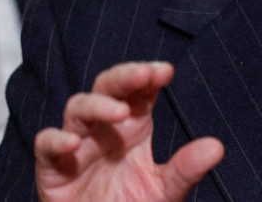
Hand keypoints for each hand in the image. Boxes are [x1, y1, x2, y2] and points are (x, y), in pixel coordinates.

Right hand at [35, 61, 224, 201]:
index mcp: (134, 127)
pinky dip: (55, 140)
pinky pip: (46, 144)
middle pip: (108, 87)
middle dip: (124, 77)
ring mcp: (77, 144)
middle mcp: (105, 129)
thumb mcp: (164, 192)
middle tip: (143, 74)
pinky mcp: (52, 168)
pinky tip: (72, 145)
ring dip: (98, 105)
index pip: (140, 90)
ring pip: (78, 107)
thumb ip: (185, 169)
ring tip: (120, 113)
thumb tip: (216, 147)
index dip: (149, 75)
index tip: (165, 71)